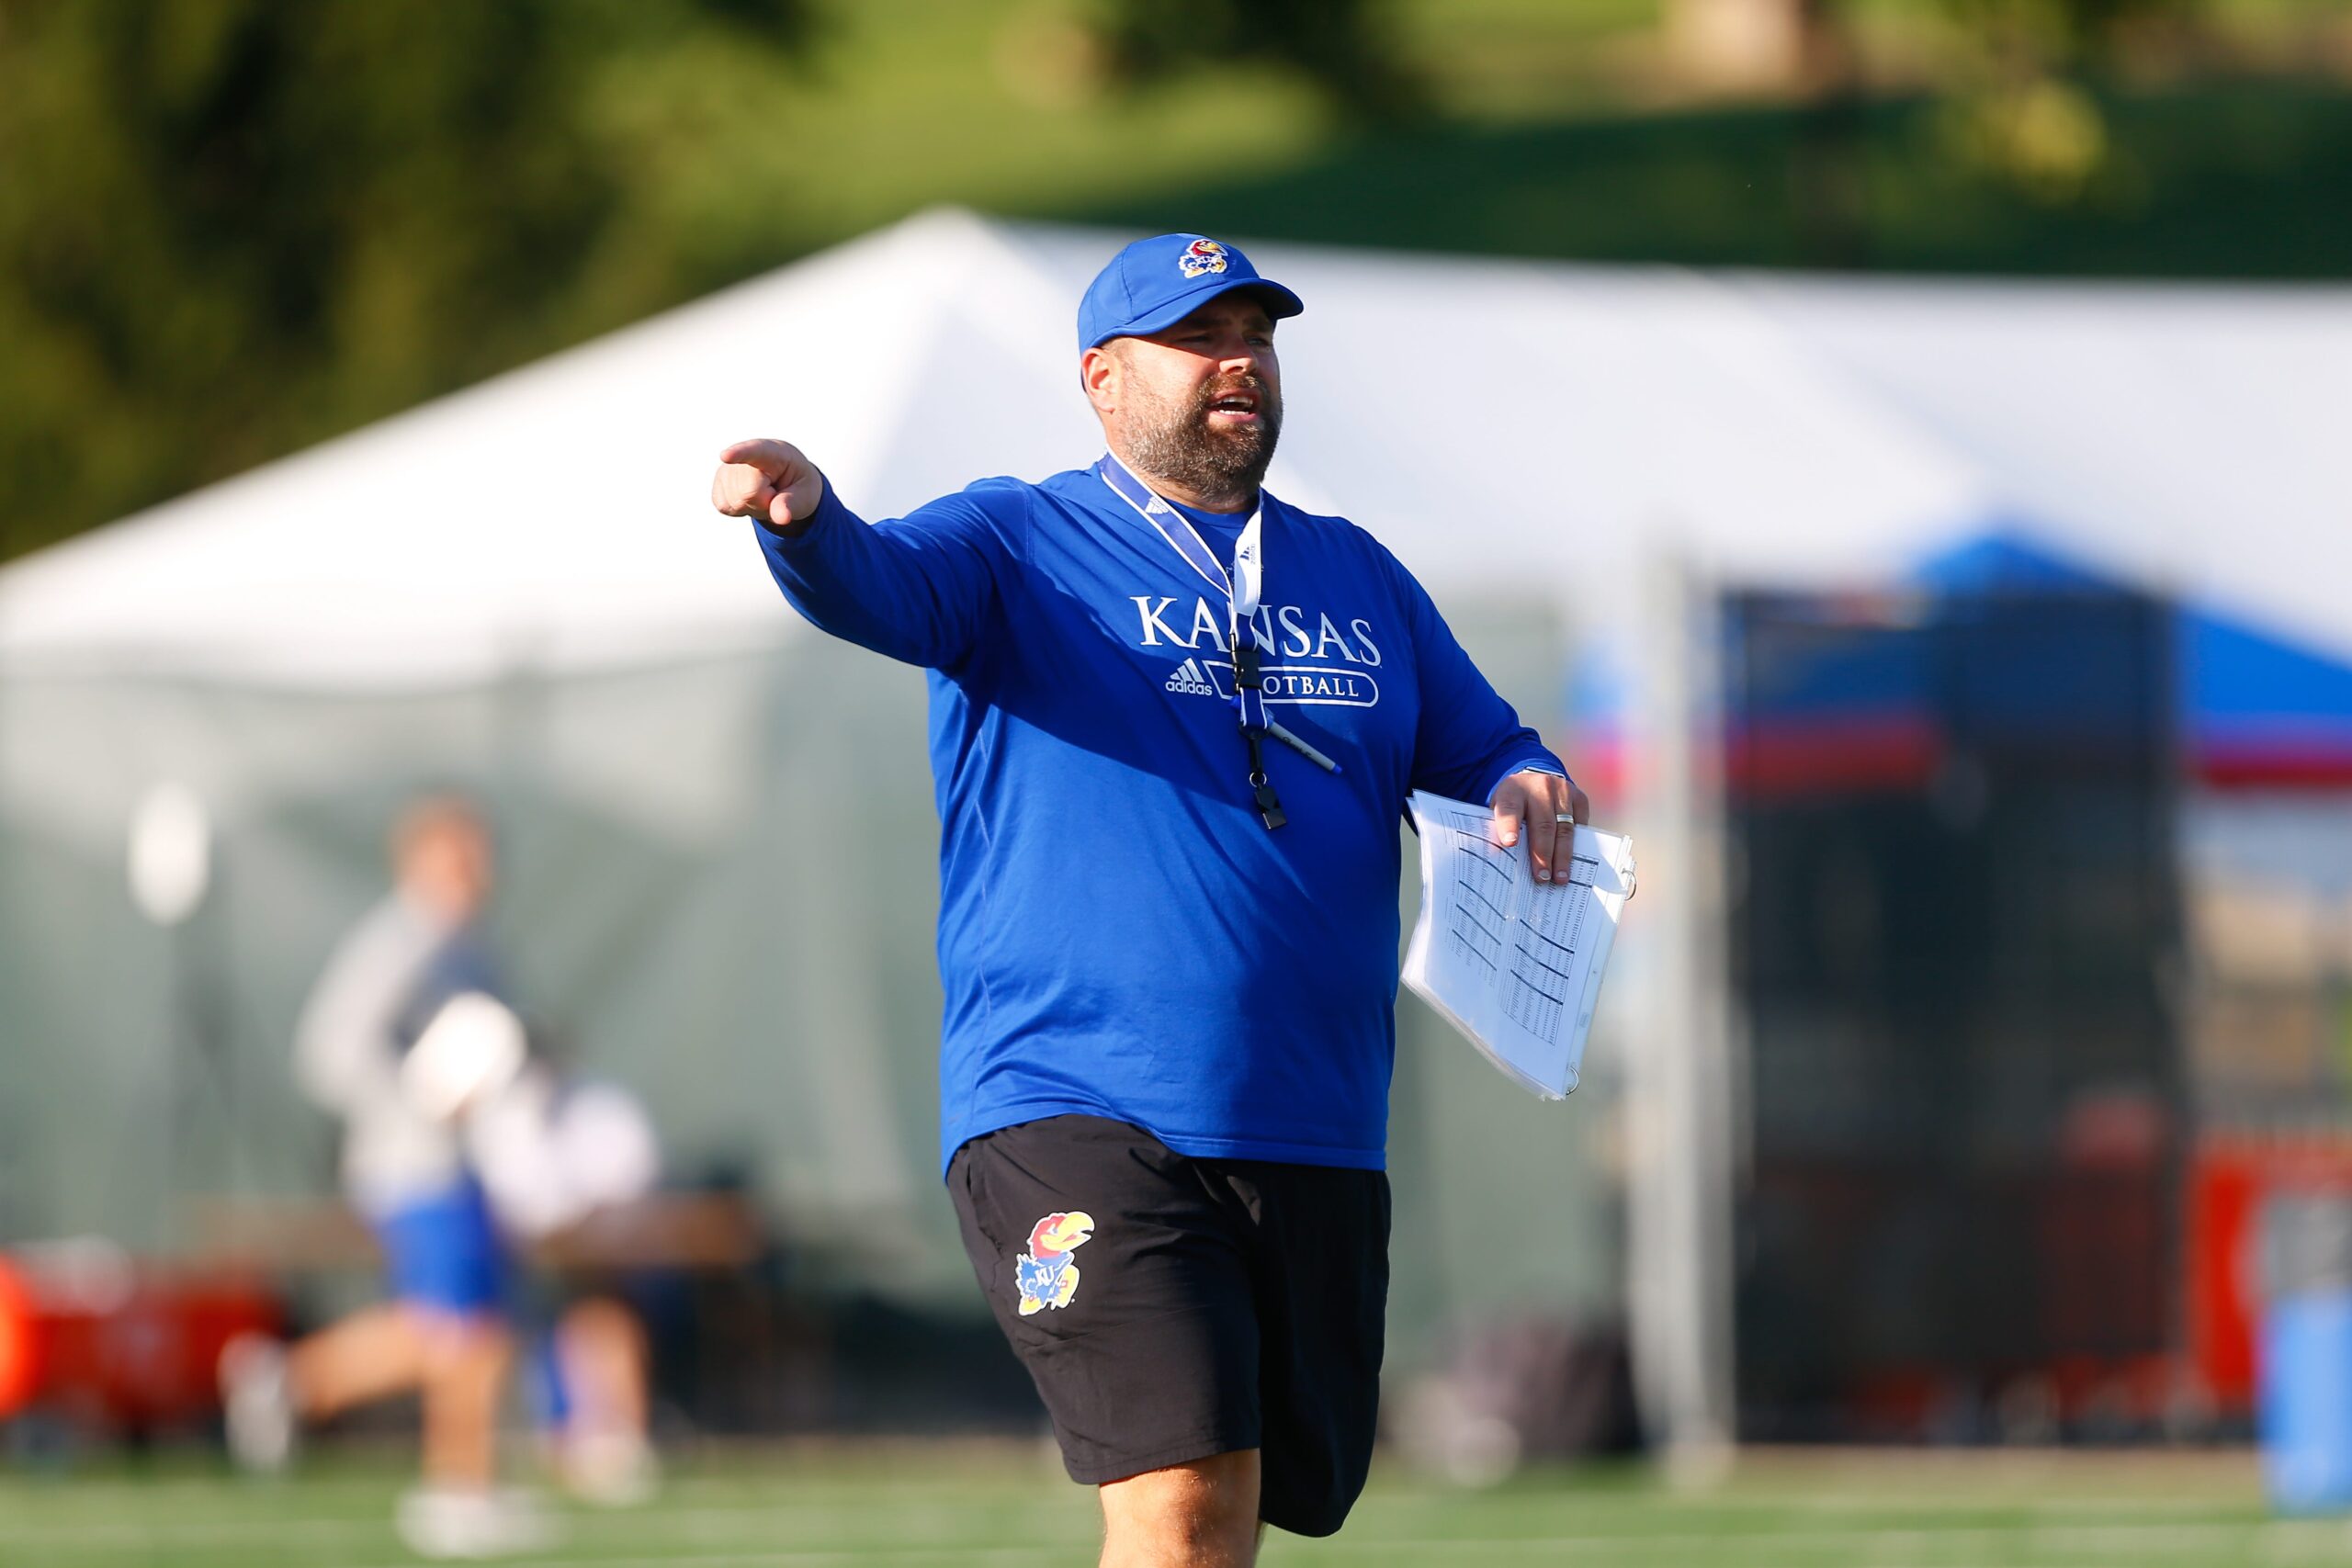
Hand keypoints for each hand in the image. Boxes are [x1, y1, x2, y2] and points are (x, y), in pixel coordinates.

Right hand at [712, 438, 825, 531]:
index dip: (739, 454)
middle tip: (775, 493)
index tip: (726, 456)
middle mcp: (745, 456)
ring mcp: (728, 468)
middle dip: (764, 503)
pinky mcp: (718, 484)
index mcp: (773, 452)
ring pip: (736, 503)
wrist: (784, 481)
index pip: (754, 451)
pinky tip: (749, 499)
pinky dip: (740, 511)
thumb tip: (781, 518)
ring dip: (753, 508)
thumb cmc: (797, 483)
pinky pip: (725, 507)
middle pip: (749, 493)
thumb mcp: (806, 494)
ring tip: (764, 494)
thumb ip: (793, 504)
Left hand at [1489, 769, 1589, 885]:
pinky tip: (1574, 862)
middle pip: (1542, 824)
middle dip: (1542, 854)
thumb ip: (1500, 829)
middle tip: (1542, 877)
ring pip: (1564, 828)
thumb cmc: (1515, 803)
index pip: (1509, 809)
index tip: (1510, 844)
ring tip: (1560, 877)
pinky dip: (1577, 846)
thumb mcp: (1500, 809)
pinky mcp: (1578, 797)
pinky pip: (1580, 825)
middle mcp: (1538, 787)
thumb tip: (1503, 861)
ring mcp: (1561, 790)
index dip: (1509, 826)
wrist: (1535, 780)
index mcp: (1512, 790)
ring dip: (1562, 856)